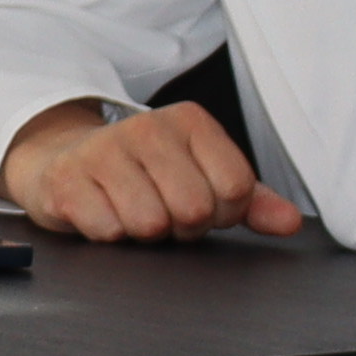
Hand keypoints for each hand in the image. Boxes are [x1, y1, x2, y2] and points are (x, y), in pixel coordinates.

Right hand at [0, 98, 304, 243]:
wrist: (64, 160)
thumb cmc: (143, 173)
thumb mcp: (203, 176)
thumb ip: (251, 200)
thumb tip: (290, 222)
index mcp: (190, 121)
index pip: (235, 188)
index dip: (223, 214)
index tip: (203, 207)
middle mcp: (146, 127)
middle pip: (194, 209)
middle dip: (182, 227)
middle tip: (164, 213)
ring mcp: (102, 151)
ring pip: (150, 224)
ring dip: (144, 233)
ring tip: (132, 212)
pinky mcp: (67, 179)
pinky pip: (109, 231)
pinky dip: (109, 234)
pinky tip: (102, 212)